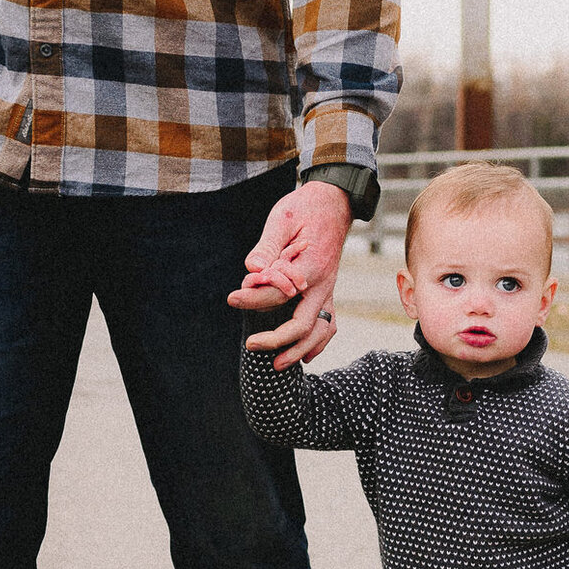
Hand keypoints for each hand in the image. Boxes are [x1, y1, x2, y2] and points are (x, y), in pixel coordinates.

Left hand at [229, 180, 352, 367]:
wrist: (335, 202)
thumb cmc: (304, 208)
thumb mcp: (283, 219)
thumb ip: (268, 248)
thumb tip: (252, 272)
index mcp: (312, 265)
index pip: (279, 292)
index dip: (253, 298)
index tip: (232, 297)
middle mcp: (324, 283)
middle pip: (303, 323)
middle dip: (277, 340)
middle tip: (250, 345)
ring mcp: (329, 290)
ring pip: (319, 331)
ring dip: (299, 350)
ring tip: (276, 365)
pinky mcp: (328, 292)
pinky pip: (329, 325)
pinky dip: (317, 343)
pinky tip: (303, 356)